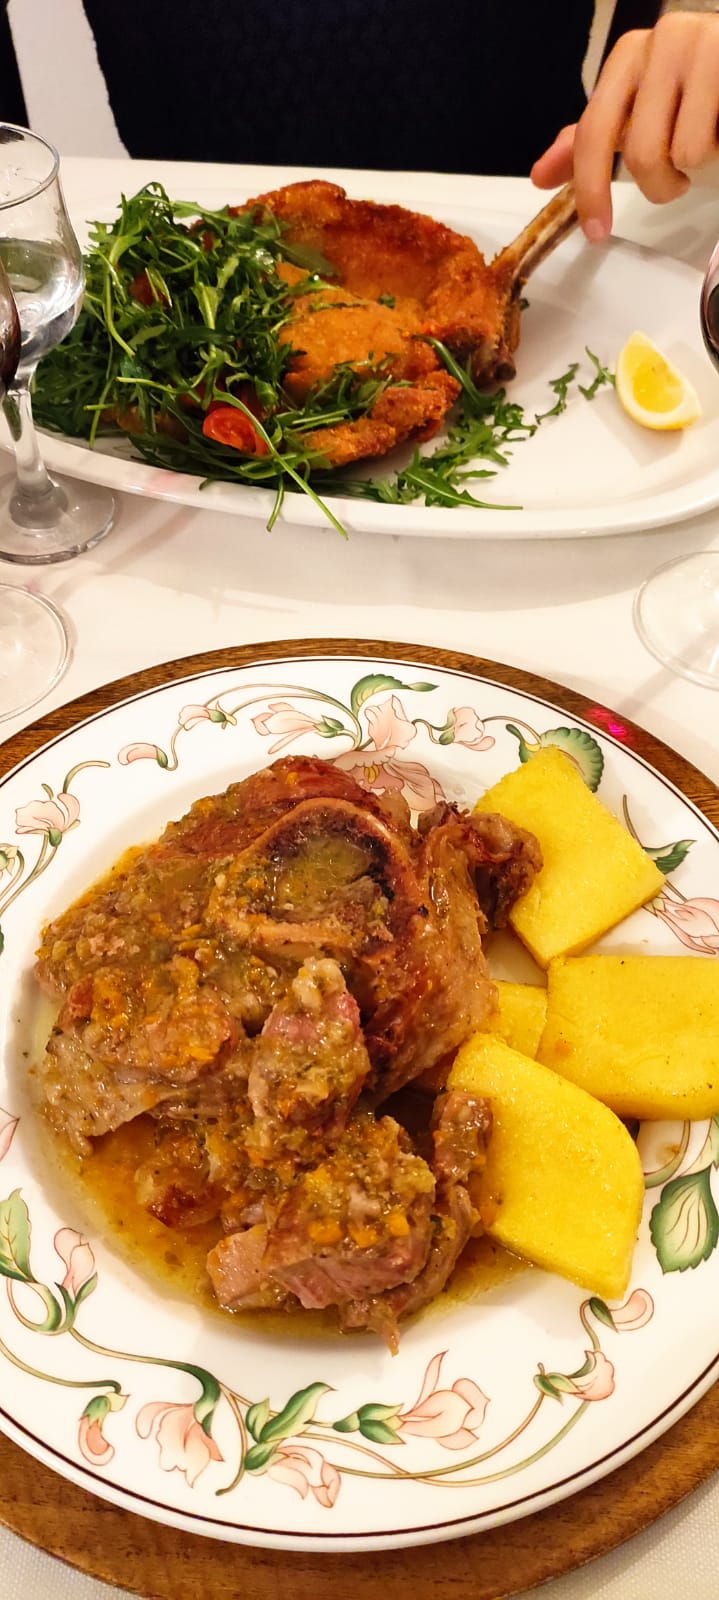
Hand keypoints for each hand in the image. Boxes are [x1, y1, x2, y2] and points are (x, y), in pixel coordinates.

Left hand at [531, 12, 718, 239]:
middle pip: (641, 154)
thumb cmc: (695, 90)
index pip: (593, 132)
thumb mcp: (638, 110)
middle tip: (676, 181)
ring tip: (708, 139)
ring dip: (696, 167)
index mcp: (629, 56)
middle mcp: (662, 43)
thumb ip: (594, 139)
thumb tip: (541, 177)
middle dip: (659, 185)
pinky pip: (714, 144)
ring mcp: (702, 49)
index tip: (596, 232)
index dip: (590, 190)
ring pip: (684, 154)